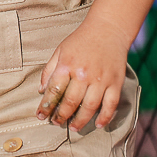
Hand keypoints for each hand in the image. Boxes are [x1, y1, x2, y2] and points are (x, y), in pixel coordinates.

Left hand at [37, 12, 129, 130]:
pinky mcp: (116, 82)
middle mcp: (83, 73)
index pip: (53, 91)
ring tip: (73, 128)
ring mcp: (101, 79)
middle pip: (71, 102)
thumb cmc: (81, 40)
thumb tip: (41, 91)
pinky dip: (105, 117)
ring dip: (80, 121)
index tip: (41, 116)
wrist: (108, 29)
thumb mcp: (60, 51)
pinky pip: (111, 104)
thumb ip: (49, 70)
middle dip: (61, 116)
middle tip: (56, 123)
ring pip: (90, 107)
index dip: (46, 106)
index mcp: (67, 65)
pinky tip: (98, 124)